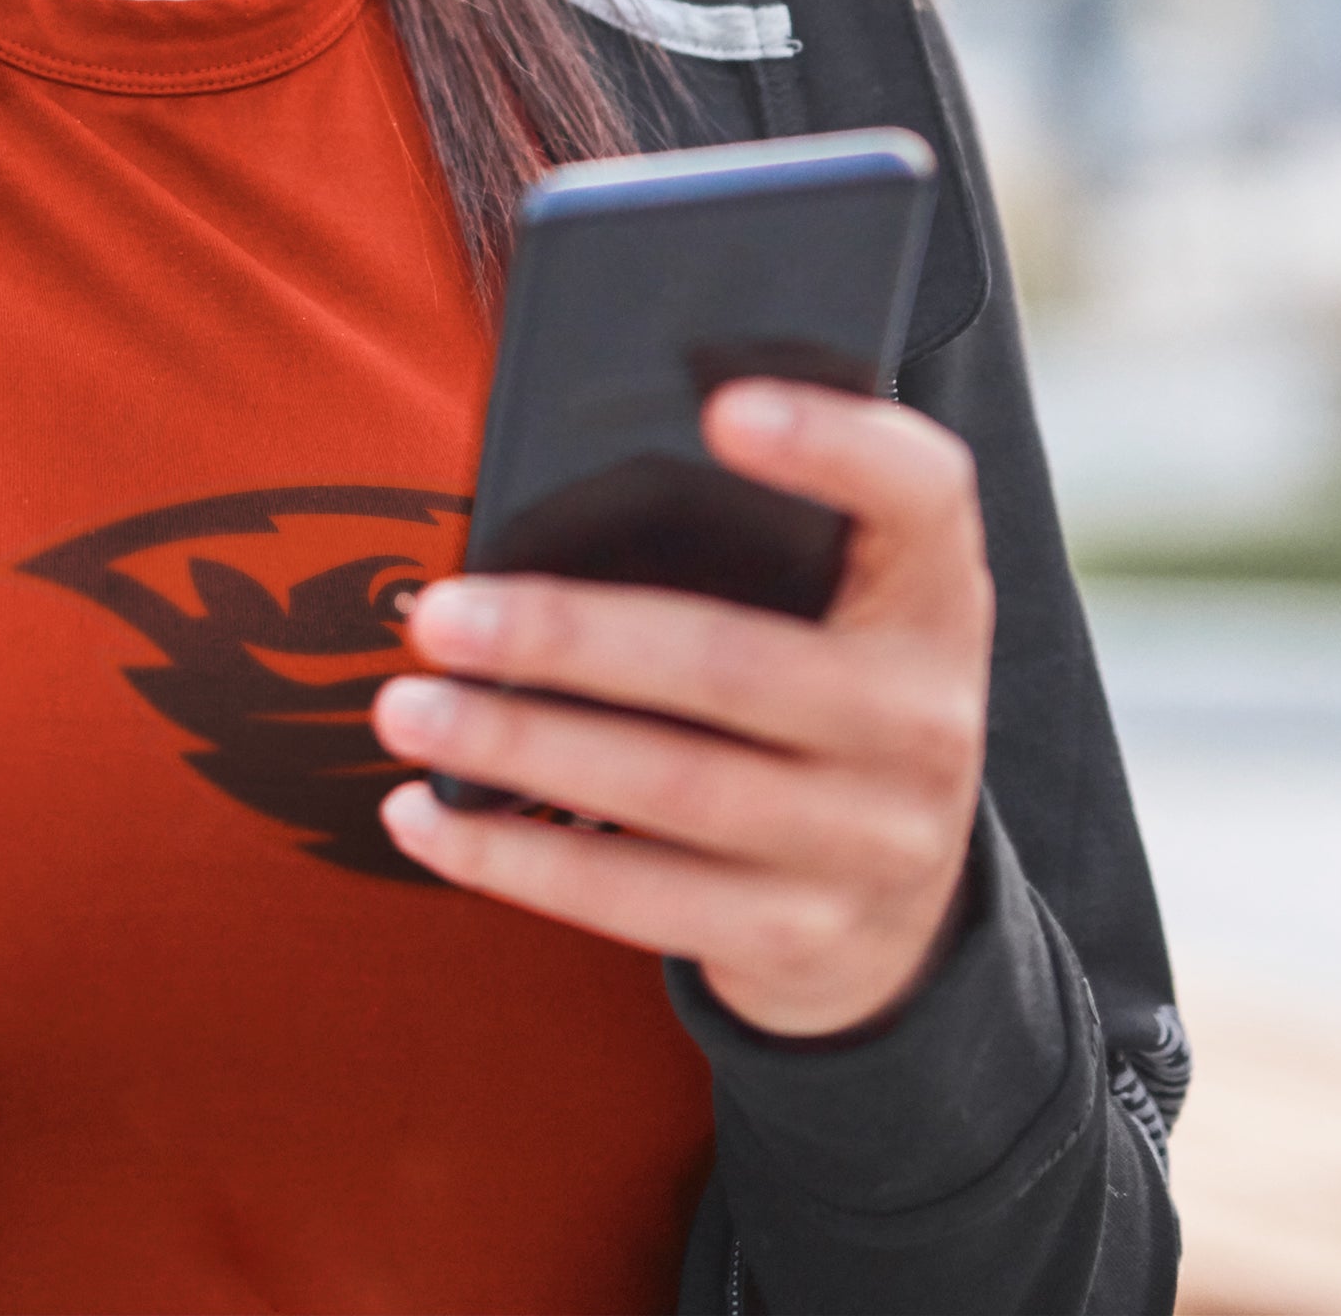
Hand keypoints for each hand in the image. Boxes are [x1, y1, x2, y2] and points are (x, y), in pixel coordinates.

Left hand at [370, 380, 992, 1038]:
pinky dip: (515, 857)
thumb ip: (762, 539)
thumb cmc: (824, 702)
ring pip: (674, 787)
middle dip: (567, 639)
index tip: (720, 406)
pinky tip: (426, 816)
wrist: (901, 916)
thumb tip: (559, 475)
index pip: (922, 493)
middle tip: (439, 617)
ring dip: (519, 745)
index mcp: (934, 595)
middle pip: (737, 664)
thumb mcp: (841, 611)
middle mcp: (925, 718)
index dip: (835, 443)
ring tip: (406, 710)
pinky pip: (637, 900)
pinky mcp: (797, 935)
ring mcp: (871, 841)